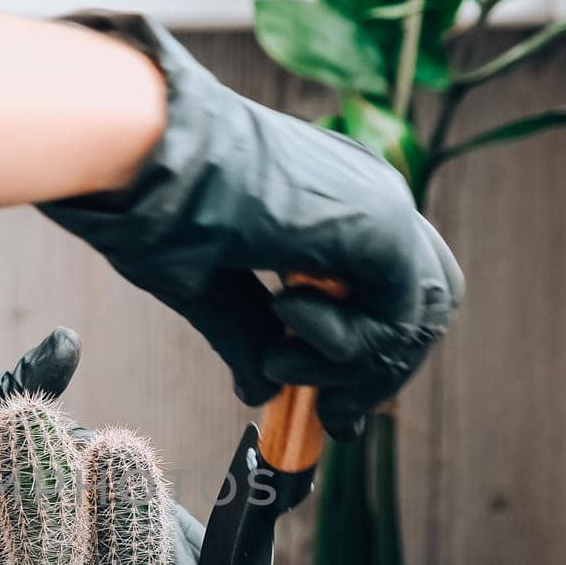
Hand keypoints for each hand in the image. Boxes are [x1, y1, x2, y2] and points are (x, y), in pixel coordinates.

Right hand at [38, 13, 463, 438]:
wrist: (141, 150)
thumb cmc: (154, 200)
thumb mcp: (208, 285)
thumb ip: (247, 335)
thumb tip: (261, 394)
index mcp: (335, 197)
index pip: (392, 288)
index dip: (368, 356)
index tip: (329, 409)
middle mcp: (370, 194)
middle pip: (424, 306)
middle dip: (376, 373)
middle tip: (329, 414)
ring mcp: (381, 203)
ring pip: (418, 316)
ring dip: (354, 364)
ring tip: (283, 361)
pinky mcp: (380, 223)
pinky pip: (397, 316)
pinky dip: (343, 345)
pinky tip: (281, 317)